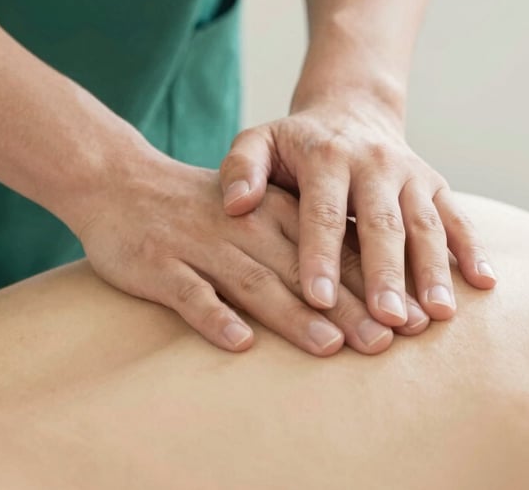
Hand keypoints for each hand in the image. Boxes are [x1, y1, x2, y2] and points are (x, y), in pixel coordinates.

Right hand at [77, 148, 430, 355]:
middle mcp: (243, 226)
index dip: (371, 283)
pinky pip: (190, 293)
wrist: (122, 181)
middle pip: (302, 270)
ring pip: (254, 282)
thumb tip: (364, 276)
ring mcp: (200, 245)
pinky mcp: (161, 264)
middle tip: (385, 341)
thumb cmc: (199, 205)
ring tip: (329, 346)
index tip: (406, 318)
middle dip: (347, 307)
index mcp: (272, 210)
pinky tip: (238, 342)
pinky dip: (214, 316)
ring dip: (293, 315)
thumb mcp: (254, 207)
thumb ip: (298, 236)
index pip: (331, 248)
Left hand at [219, 93, 496, 327]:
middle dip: (385, 274)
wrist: (351, 111)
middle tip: (387, 320)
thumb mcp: (259, 141)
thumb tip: (234, 206)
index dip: (321, 255)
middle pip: (381, 224)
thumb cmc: (296, 143)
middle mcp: (373, 163)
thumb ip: (241, 168)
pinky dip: (473, 248)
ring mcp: (409, 174)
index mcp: (326, 157)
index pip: (323, 211)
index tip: (318, 299)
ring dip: (433, 271)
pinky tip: (484, 283)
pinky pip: (458, 216)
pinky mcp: (435, 183)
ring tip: (436, 316)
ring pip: (425, 224)